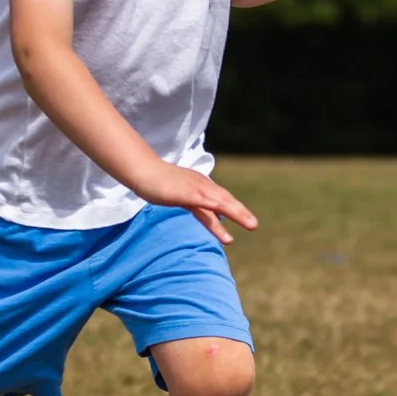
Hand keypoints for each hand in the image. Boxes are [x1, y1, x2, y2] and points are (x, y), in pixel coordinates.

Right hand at [135, 161, 257, 245]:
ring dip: (236, 212)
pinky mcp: (183, 193)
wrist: (142, 170)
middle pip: (224, 200)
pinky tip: (224, 212)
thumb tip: (197, 208)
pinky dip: (215, 206)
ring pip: (219, 201)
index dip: (234, 210)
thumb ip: (188, 200)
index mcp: (200, 186)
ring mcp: (193, 188)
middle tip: (254, 225)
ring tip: (250, 224)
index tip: (246, 220)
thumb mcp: (177, 193)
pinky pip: (202, 201)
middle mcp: (201, 186)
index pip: (221, 199)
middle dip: (240, 213)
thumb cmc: (156, 182)